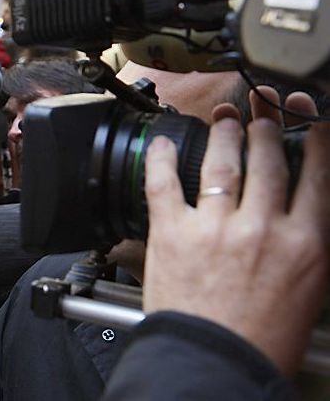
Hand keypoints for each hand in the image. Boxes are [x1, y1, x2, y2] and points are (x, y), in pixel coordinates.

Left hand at [142, 87, 329, 373]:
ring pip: (223, 162)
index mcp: (305, 243)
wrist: (216, 363)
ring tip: (225, 119)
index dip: (316, 139)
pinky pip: (164, 182)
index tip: (312, 120)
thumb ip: (306, 247)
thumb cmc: (263, 339)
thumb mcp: (309, 289)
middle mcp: (262, 227)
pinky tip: (165, 143)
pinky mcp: (172, 231)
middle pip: (269, 160)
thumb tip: (303, 214)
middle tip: (262, 115)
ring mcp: (215, 226)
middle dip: (266, 128)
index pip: (318, 175)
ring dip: (225, 134)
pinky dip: (163, 158)